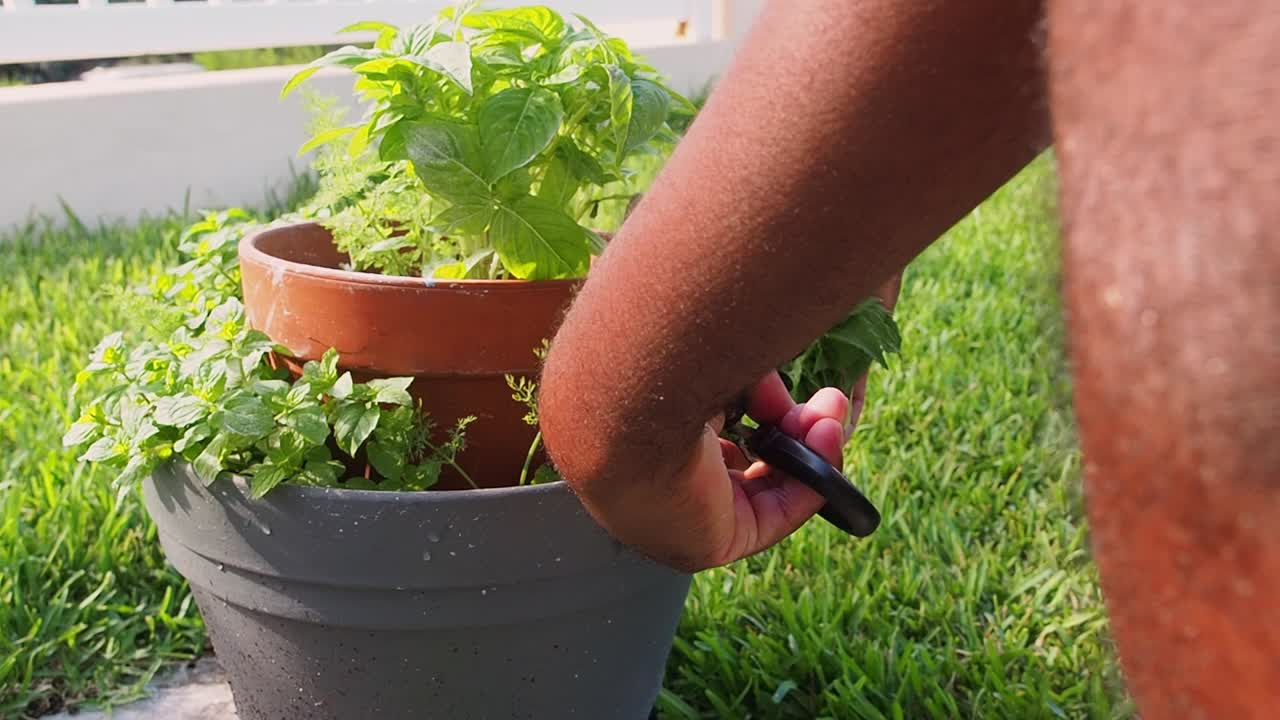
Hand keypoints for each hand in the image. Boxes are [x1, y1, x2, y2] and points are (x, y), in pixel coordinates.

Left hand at [575, 372, 859, 572]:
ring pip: (764, 488)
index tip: (789, 387)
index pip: (713, 430)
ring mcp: (681, 513)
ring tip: (833, 413)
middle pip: (744, 461)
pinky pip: (772, 517)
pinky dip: (809, 483)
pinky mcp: (707, 544)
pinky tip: (828, 441)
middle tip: (829, 399)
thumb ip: (749, 385)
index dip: (760, 411)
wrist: (624, 399)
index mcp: (646, 430)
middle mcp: (658, 476)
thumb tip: (781, 406)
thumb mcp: (712, 367)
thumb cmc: (655, 365)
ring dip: (808, 451)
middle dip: (795, 429)